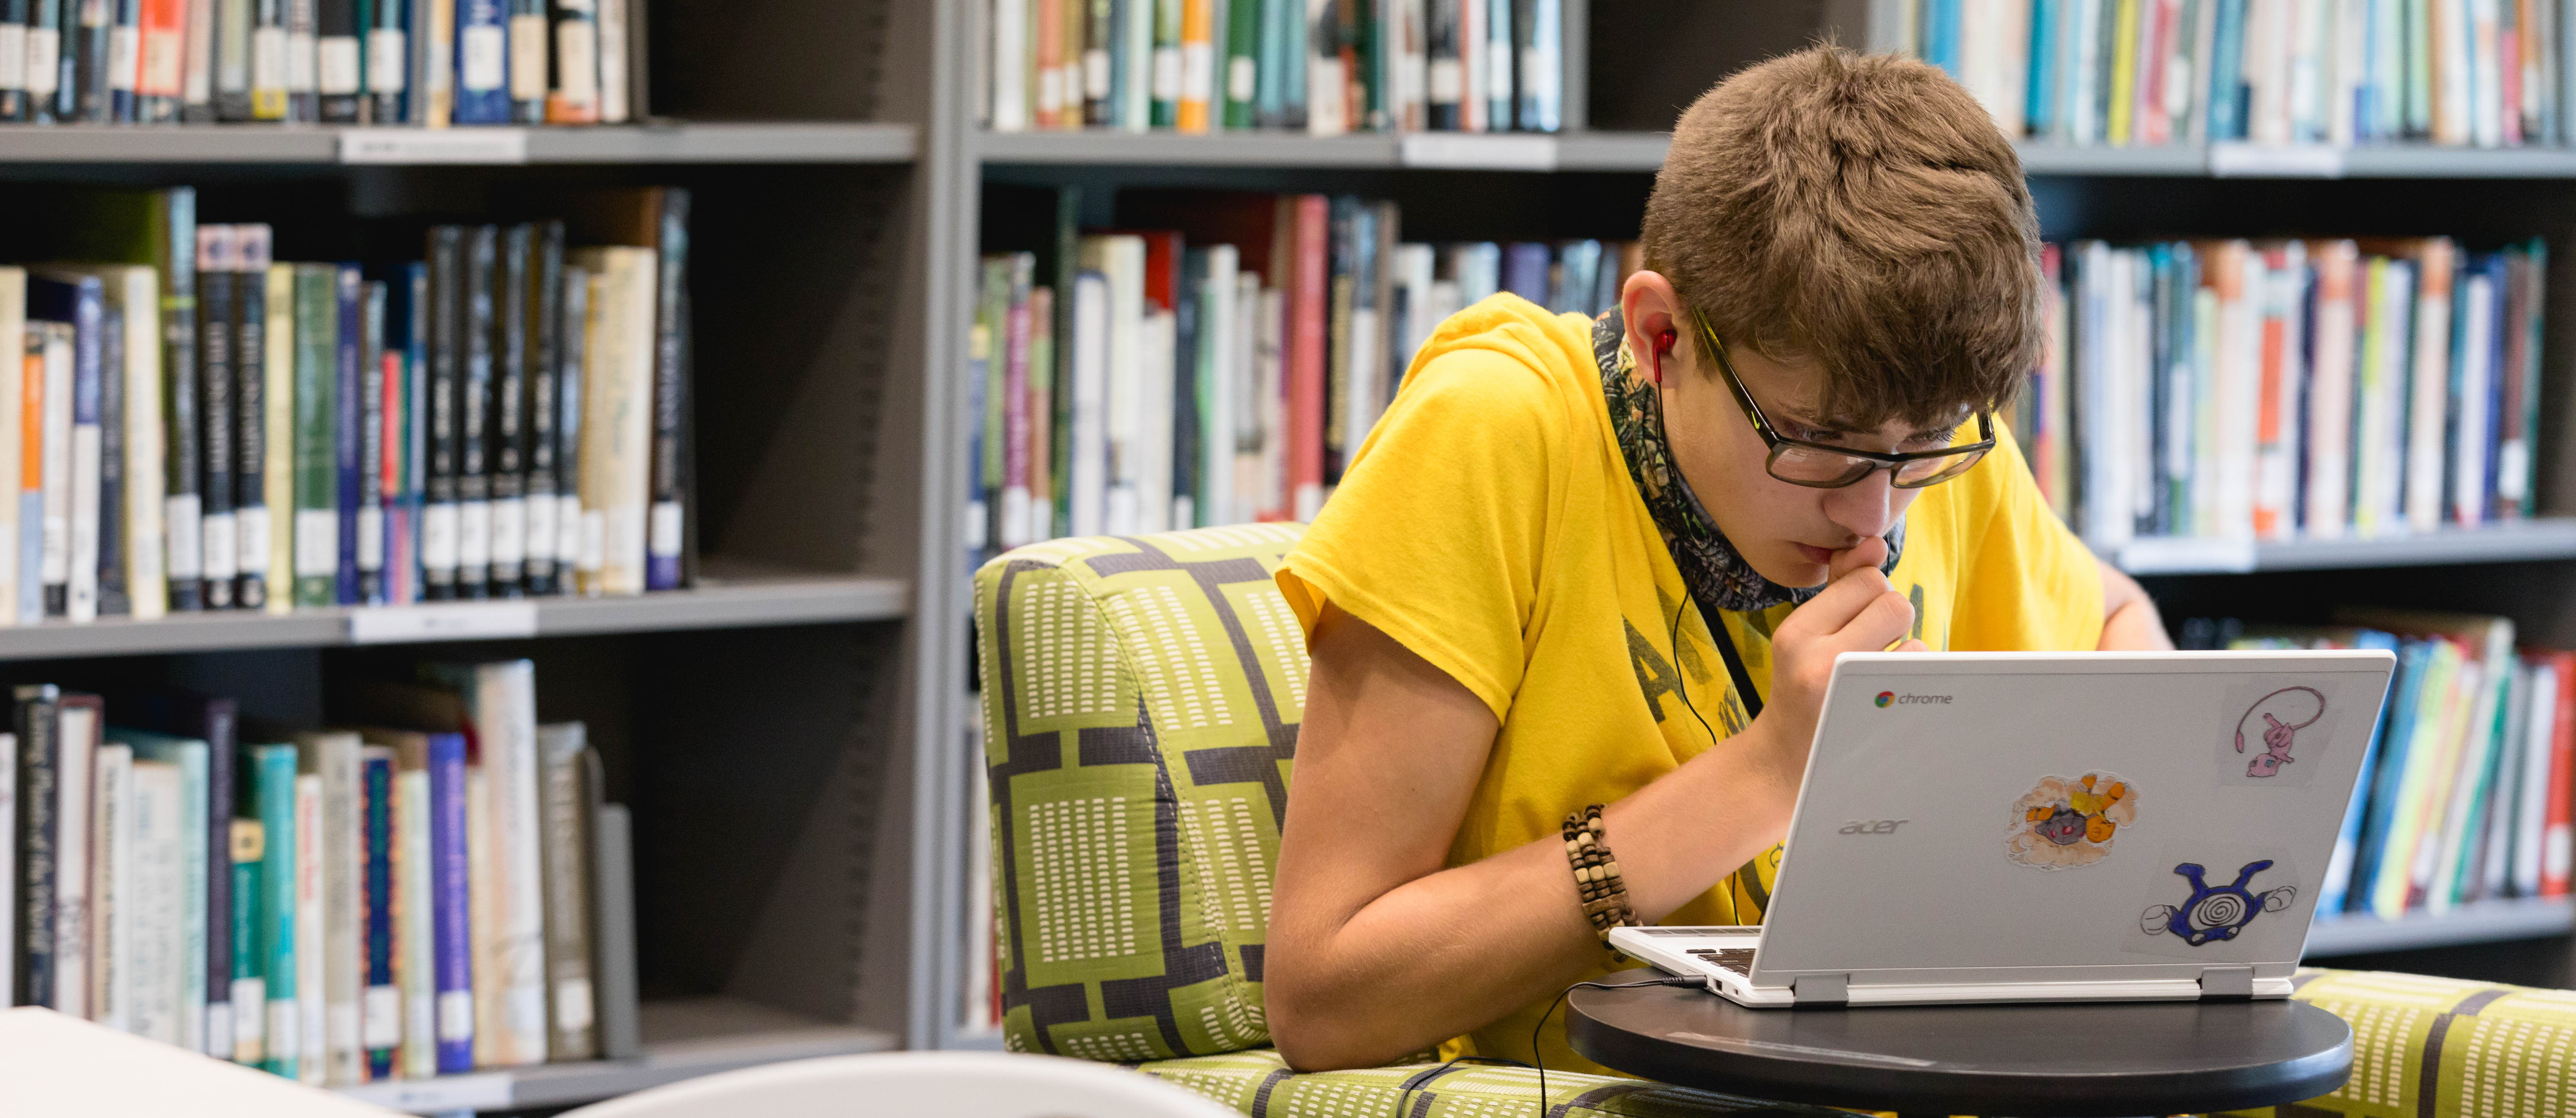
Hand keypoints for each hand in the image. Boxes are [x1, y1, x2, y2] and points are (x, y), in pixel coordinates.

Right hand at [1746, 537, 1926, 792]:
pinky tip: (1887, 698)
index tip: (1853, 621)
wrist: (1785, 763)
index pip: (1865, 580)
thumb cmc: (1801, 688)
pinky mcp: (1882, 720)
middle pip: (1894, 602)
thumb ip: (1838, 586)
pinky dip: (1913, 680)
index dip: (1870, 595)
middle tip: (1867, 646)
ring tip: (1872, 678)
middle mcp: (1819, 662)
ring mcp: (1854, 697)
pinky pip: (1921, 675)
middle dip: (1890, 619)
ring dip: (1902, 653)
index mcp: (1796, 633)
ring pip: (1913, 640)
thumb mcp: (1805, 634)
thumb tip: (1873, 544)